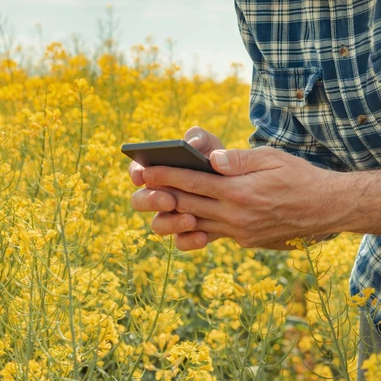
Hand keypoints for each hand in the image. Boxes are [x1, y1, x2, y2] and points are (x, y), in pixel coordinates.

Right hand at [129, 126, 226, 250]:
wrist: (243, 185)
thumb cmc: (219, 159)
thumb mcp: (213, 145)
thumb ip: (200, 138)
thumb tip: (192, 144)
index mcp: (160, 170)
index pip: (138, 171)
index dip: (136, 173)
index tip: (143, 174)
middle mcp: (160, 194)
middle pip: (141, 201)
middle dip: (152, 201)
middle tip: (170, 200)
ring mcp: (172, 215)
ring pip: (159, 225)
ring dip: (171, 223)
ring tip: (191, 220)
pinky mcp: (188, 232)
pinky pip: (181, 242)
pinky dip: (190, 240)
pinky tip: (204, 236)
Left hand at [131, 131, 340, 250]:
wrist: (327, 209)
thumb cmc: (300, 177)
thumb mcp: (272, 158)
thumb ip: (240, 159)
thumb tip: (212, 159)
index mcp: (240, 191)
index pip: (192, 182)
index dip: (165, 176)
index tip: (144, 170)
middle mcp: (237, 216)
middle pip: (187, 206)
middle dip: (162, 195)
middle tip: (141, 187)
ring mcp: (241, 232)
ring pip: (197, 224)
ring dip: (176, 215)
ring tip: (162, 202)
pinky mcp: (247, 241)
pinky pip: (215, 234)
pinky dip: (199, 226)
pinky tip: (191, 216)